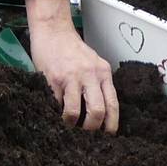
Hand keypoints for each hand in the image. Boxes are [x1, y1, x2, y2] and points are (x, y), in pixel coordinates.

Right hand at [25, 0, 118, 131]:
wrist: (53, 29)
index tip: (106, 136)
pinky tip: (55, 111)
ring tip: (68, 124)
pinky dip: (56, 112)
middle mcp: (91, 74)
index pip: (113, 105)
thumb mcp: (92, 63)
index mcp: (103, 72)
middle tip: (85, 134)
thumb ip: (97, 83)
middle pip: (97, 112)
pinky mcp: (54, 79)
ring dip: (71, 124)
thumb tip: (99, 114)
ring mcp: (72, 77)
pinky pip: (57, 104)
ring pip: (75, 112)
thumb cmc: (72, 49)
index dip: (110, 125)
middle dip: (91, 129)